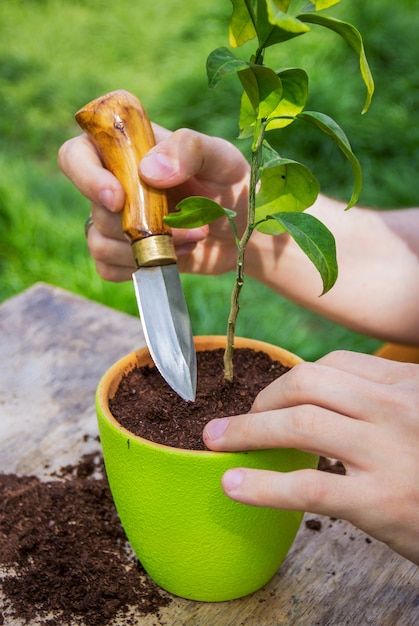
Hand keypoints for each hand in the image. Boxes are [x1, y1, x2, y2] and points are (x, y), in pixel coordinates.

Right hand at [58, 126, 249, 280]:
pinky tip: (171, 259)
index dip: (87, 176)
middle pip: (95, 207)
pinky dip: (138, 269)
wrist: (246, 234)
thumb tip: (147, 171)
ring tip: (188, 241)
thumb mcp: (222, 158)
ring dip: (146, 249)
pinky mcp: (127, 254)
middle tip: (188, 225)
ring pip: (99, 241)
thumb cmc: (234, 186)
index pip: (77, 154)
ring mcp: (119, 222)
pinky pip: (106, 268)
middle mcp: (117, 184)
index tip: (118, 198)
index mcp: (129, 149)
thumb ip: (189, 150)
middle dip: (141, 224)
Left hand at [203, 351, 418, 564]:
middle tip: (237, 420)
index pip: (333, 365)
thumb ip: (382, 400)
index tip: (270, 401)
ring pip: (298, 426)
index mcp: (406, 384)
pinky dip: (261, 485)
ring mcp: (387, 452)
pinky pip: (307, 486)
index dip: (289, 381)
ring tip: (216, 441)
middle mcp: (396, 408)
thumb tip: (322, 398)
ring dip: (245, 431)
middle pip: (307, 383)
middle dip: (260, 400)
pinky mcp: (379, 501)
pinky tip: (233, 485)